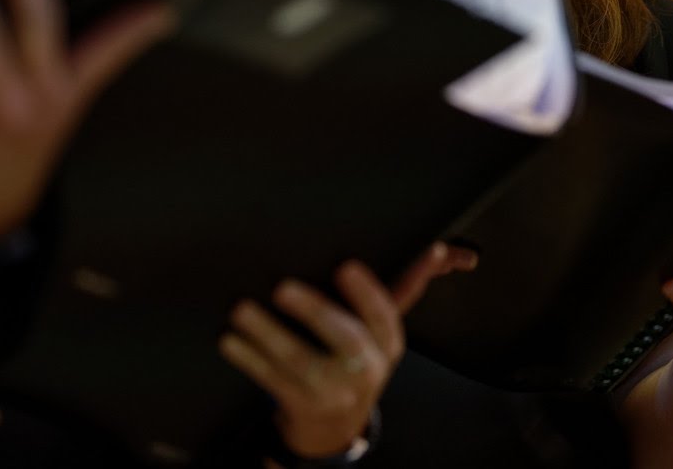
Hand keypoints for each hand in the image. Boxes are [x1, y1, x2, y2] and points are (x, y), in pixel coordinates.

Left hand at [221, 243, 473, 460]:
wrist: (335, 423)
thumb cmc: (358, 357)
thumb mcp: (382, 329)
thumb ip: (407, 285)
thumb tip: (441, 249)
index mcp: (389, 343)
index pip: (385, 315)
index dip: (367, 292)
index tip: (345, 266)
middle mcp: (367, 369)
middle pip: (345, 340)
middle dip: (315, 312)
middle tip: (283, 287)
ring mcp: (334, 392)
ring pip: (300, 362)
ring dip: (268, 335)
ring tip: (242, 310)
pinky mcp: (303, 407)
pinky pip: (273, 381)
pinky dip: (249, 360)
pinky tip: (231, 341)